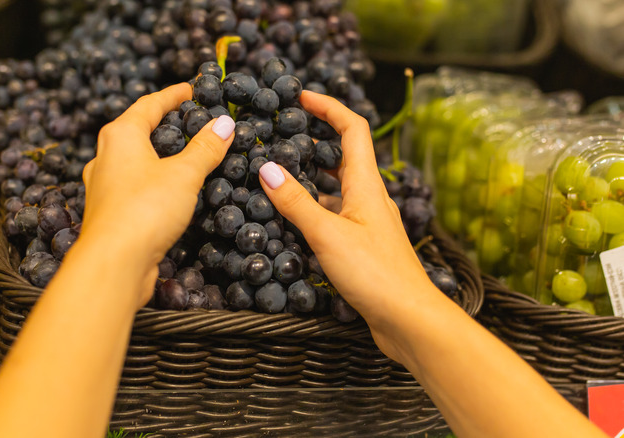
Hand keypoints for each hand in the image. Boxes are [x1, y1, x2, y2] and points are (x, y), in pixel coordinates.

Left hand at [80, 83, 234, 308]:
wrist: (113, 262)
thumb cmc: (145, 210)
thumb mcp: (184, 175)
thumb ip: (205, 148)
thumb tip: (224, 124)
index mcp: (120, 136)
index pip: (149, 104)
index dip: (173, 95)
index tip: (191, 89)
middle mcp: (105, 157)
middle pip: (137, 130)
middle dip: (164, 123)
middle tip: (190, 120)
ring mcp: (104, 186)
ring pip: (133, 160)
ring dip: (157, 154)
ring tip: (183, 154)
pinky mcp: (109, 212)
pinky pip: (133, 185)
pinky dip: (153, 179)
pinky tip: (168, 190)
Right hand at [258, 90, 439, 361]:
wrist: (408, 319)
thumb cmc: (374, 273)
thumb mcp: (327, 234)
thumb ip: (296, 203)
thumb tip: (267, 169)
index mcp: (366, 185)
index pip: (353, 129)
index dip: (329, 107)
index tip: (300, 97)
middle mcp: (370, 198)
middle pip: (345, 155)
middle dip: (315, 139)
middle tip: (282, 133)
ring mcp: (367, 222)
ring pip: (337, 187)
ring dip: (312, 176)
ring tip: (278, 172)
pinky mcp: (363, 246)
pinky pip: (335, 214)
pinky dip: (313, 208)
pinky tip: (293, 219)